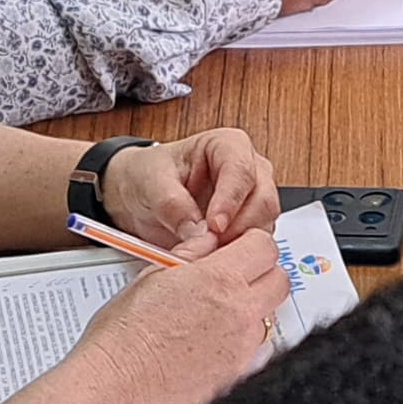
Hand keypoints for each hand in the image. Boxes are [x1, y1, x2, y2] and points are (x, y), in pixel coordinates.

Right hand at [67, 226, 290, 403]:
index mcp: (218, 279)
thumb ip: (191, 253)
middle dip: (262, 273)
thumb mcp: (154, 275)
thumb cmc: (125, 333)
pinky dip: (242, 338)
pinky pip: (254, 347)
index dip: (252, 244)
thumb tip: (208, 240)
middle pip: (279, 280)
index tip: (240, 248)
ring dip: (254, 307)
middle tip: (236, 275)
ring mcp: (242, 345)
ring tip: (218, 311)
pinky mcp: (238, 372)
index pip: (264, 247)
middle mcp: (239, 310)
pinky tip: (212, 339)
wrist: (118, 383)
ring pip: (269, 314)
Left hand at [105, 129, 276, 252]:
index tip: (214, 225)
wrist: (140, 196)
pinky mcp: (248, 227)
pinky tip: (210, 258)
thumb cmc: (149, 176)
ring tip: (205, 252)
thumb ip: (171, 203)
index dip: (230, 200)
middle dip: (238, 228)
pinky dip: (234, 256)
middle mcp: (249, 170)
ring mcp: (252, 200)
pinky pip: (254, 246)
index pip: (242, 170)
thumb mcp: (150, 182)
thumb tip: (195, 229)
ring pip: (263, 226)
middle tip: (209, 245)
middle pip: (263, 200)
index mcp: (227, 145)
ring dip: (237, 245)